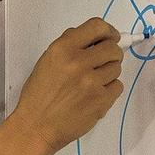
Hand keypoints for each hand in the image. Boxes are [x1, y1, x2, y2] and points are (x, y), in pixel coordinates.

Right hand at [10, 17, 123, 151]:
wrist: (36, 127)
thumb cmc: (38, 96)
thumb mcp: (46, 62)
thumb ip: (69, 46)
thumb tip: (92, 39)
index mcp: (62, 49)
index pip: (97, 26)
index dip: (108, 31)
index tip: (111, 37)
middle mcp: (78, 62)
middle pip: (112, 48)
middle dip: (111, 54)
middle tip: (102, 63)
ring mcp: (91, 82)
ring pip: (116, 67)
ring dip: (108, 73)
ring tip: (93, 83)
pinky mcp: (101, 100)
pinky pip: (117, 86)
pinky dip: (109, 90)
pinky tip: (95, 95)